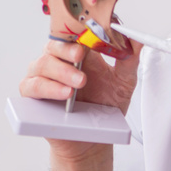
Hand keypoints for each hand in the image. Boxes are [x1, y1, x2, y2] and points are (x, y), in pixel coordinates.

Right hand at [19, 39, 140, 160]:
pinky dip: (47, 88)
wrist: (95, 137)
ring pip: (42, 64)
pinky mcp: (33, 95)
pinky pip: (32, 86)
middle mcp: (59, 62)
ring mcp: (44, 77)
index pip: (73, 35)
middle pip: (55, 45)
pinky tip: (63, 93)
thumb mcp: (123, 82)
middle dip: (67, 50)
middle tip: (80, 58)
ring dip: (61, 72)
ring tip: (77, 84)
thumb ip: (129, 60)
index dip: (78, 32)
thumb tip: (138, 40)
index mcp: (80, 54)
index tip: (89, 37)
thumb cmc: (105, 107)